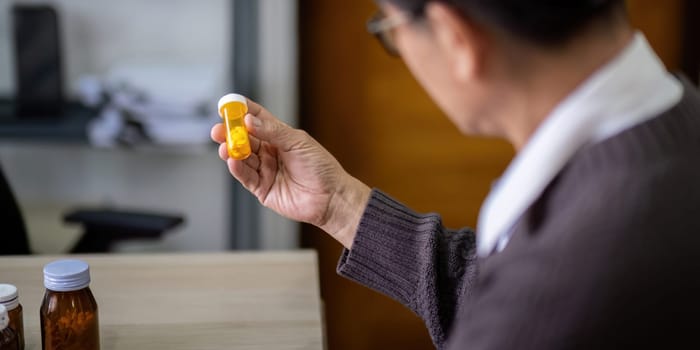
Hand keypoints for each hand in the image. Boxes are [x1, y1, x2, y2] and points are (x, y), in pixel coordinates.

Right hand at [211, 98, 369, 247]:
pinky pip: (245, 176)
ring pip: (242, 157)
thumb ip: (273, 132)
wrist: (331, 197)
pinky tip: (233, 161)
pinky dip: (237, 168)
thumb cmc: (321, 167)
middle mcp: (270, 152)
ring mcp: (265, 170)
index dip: (242, 111)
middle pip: (244, 139)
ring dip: (231, 151)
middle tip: (219, 129)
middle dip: (230, 133)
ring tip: (225, 146)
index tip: (229, 104)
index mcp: (280, 137)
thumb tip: (250, 121)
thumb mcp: (298, 142)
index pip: (257, 119)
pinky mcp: (262, 189)